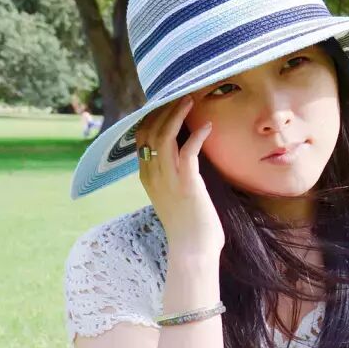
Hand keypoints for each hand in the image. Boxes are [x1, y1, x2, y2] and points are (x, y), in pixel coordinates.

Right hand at [136, 95, 224, 257]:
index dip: (153, 117)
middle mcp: (152, 175)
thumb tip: (185, 158)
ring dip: (177, 115)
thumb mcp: (173, 197)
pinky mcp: (187, 183)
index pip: (142, 138)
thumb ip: (173, 176)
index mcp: (146, 177)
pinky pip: (187, 150)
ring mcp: (168, 178)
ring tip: (190, 100)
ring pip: (165, 135)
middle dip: (164, 109)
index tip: (167, 103)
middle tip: (180, 95)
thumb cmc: (189, 228)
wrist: (192, 252)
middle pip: (149, 131)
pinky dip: (196, 135)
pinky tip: (206, 127)